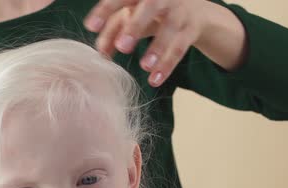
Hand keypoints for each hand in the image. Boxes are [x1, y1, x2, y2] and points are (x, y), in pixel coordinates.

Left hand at [84, 0, 211, 86]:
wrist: (197, 11)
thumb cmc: (154, 12)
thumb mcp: (132, 15)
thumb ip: (113, 31)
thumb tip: (99, 53)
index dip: (106, 10)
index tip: (90, 26)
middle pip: (149, 7)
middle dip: (135, 26)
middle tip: (122, 47)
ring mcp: (179, 11)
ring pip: (170, 29)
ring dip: (157, 48)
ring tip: (144, 67)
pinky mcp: (191, 29)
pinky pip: (180, 48)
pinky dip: (167, 65)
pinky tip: (155, 79)